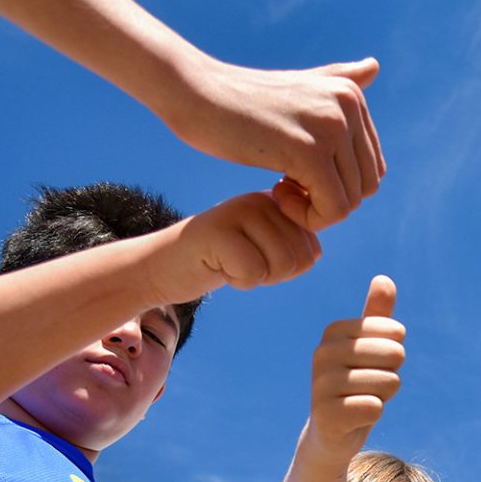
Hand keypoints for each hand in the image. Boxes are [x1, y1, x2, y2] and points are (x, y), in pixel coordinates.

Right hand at [150, 191, 320, 304]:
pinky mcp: (219, 230)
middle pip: (299, 259)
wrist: (164, 267)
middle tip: (241, 263)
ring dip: (255, 278)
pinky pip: (254, 272)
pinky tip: (218, 267)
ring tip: (229, 262)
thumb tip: (316, 252)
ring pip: (281, 265)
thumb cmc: (219, 262)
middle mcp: (261, 200)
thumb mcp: (265, 249)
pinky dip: (238, 282)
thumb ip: (294, 246)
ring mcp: (239, 211)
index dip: (286, 271)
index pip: (312, 251)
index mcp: (277, 203)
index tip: (256, 259)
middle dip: (272, 276)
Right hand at [163, 58, 385, 231]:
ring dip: (314, 211)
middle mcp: (349, 106)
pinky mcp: (310, 151)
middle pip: (366, 186)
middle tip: (287, 189)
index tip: (296, 176)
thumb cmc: (239, 100)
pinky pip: (333, 209)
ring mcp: (332, 126)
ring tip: (279, 190)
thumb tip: (375, 65)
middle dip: (328, 200)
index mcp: (351, 95)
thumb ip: (335, 80)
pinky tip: (274, 194)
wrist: (193, 92)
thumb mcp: (296, 86)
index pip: (371, 167)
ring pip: (351, 201)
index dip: (336, 185)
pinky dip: (307, 218)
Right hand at [303, 275, 404, 460]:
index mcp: (333, 331)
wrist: (331, 431)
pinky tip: (356, 417)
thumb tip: (384, 279)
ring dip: (384, 396)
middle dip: (393, 373)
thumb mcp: (368, 347)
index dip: (395, 351)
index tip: (375, 364)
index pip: (394, 332)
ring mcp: (320, 384)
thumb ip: (377, 315)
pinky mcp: (327, 415)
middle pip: (394, 354)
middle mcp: (321, 353)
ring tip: (363, 399)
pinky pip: (376, 408)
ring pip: (389, 382)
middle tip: (372, 384)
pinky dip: (375, 414)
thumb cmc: (356, 383)